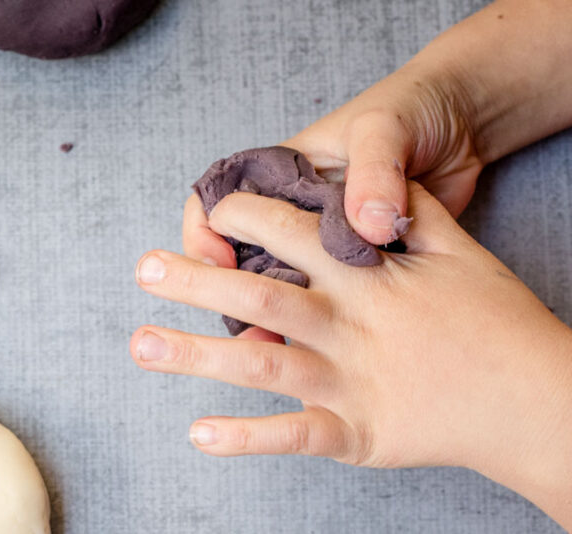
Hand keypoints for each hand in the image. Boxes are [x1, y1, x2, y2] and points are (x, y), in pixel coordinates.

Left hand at [134, 183, 571, 527]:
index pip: (291, 234)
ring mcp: (350, 382)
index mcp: (369, 276)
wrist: (537, 400)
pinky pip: (292, 435)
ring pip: (260, 364)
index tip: (210, 214)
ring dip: (194, 354)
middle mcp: (350, 325)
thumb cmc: (499, 321)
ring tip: (141, 344)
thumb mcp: (461, 251)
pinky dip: (244, 436)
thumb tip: (375, 189)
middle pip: (258, 297)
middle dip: (196, 281)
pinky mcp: (358, 433)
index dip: (243, 219)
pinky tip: (197, 432)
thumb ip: (412, 216)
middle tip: (143, 269)